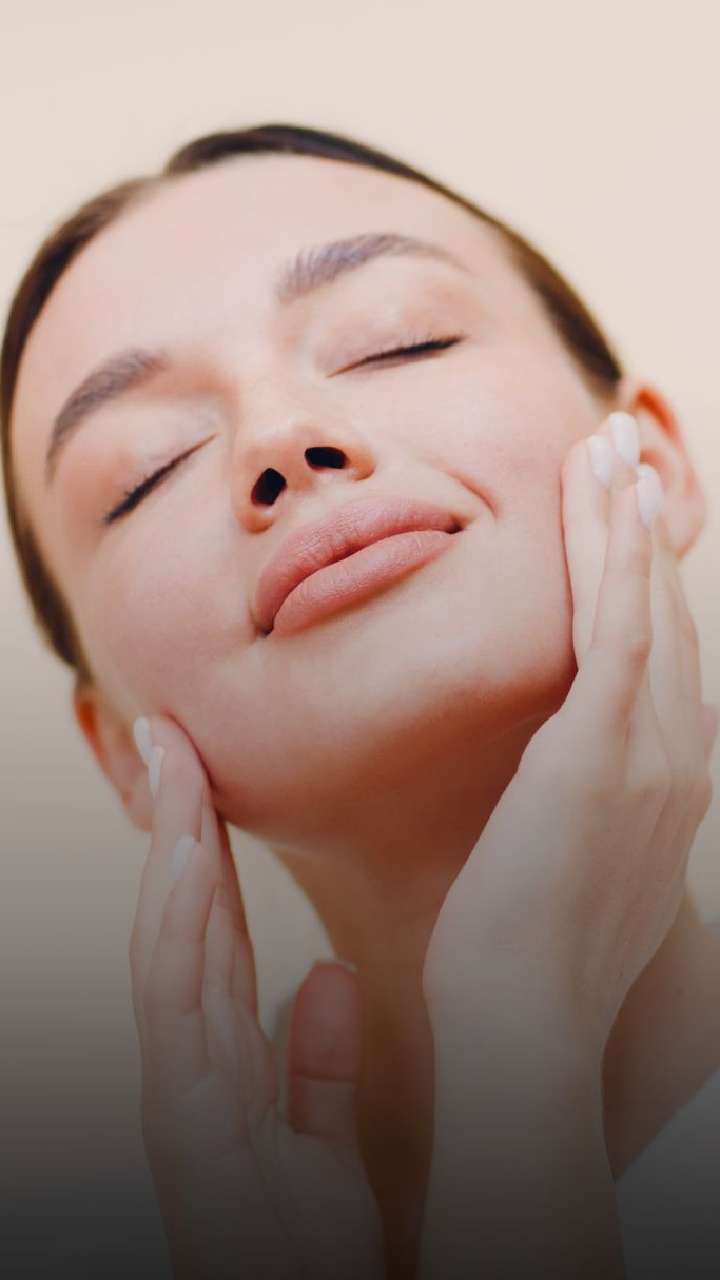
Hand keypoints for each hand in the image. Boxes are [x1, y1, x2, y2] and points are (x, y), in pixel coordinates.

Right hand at [129, 716, 384, 1279]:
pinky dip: (178, 930)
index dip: (200, 854)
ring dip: (167, 855)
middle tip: (169, 737)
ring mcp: (181, 1104)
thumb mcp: (327, 1149)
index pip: (206, 938)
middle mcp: (190, 1077)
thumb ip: (315, 1067)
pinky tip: (188, 860)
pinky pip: (179, 1012)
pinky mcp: (187, 1136)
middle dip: (171, 830)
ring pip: (166, 951)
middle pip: (176, 928)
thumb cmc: (319, 1257)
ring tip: (172, 768)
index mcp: (222, 1073)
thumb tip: (319, 979)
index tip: (203, 775)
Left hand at [423, 413, 716, 1058]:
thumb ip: (612, 791)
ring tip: (613, 440)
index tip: (626, 513)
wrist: (525, 1024)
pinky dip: (621, 553)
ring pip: (644, 603)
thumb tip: (633, 744)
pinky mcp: (604, 750)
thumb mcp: (586, 855)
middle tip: (625, 447)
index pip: (659, 650)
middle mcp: (678, 752)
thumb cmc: (529, 948)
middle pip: (662, 611)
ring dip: (629, 514)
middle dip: (642, 525)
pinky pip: (618, 626)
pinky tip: (613, 491)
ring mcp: (650, 748)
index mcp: (668, 775)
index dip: (646, 575)